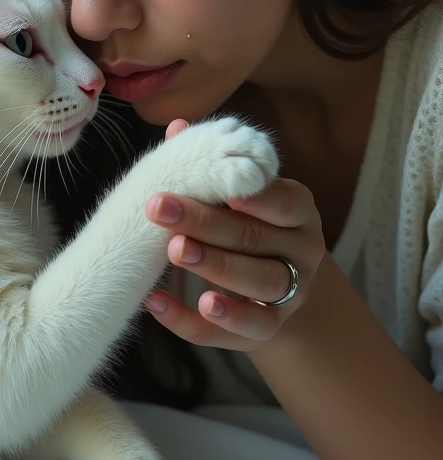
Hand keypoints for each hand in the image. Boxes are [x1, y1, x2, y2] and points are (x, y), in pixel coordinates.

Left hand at [143, 119, 324, 351]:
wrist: (275, 289)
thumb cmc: (250, 225)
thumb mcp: (240, 196)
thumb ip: (212, 166)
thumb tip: (177, 128)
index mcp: (298, 211)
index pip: (284, 201)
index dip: (255, 196)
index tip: (222, 186)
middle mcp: (303, 252)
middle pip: (257, 239)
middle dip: (205, 223)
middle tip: (159, 208)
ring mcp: (292, 294)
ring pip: (258, 284)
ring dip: (213, 267)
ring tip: (174, 250)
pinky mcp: (270, 329)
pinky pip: (236, 331)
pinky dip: (193, 321)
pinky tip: (157, 302)